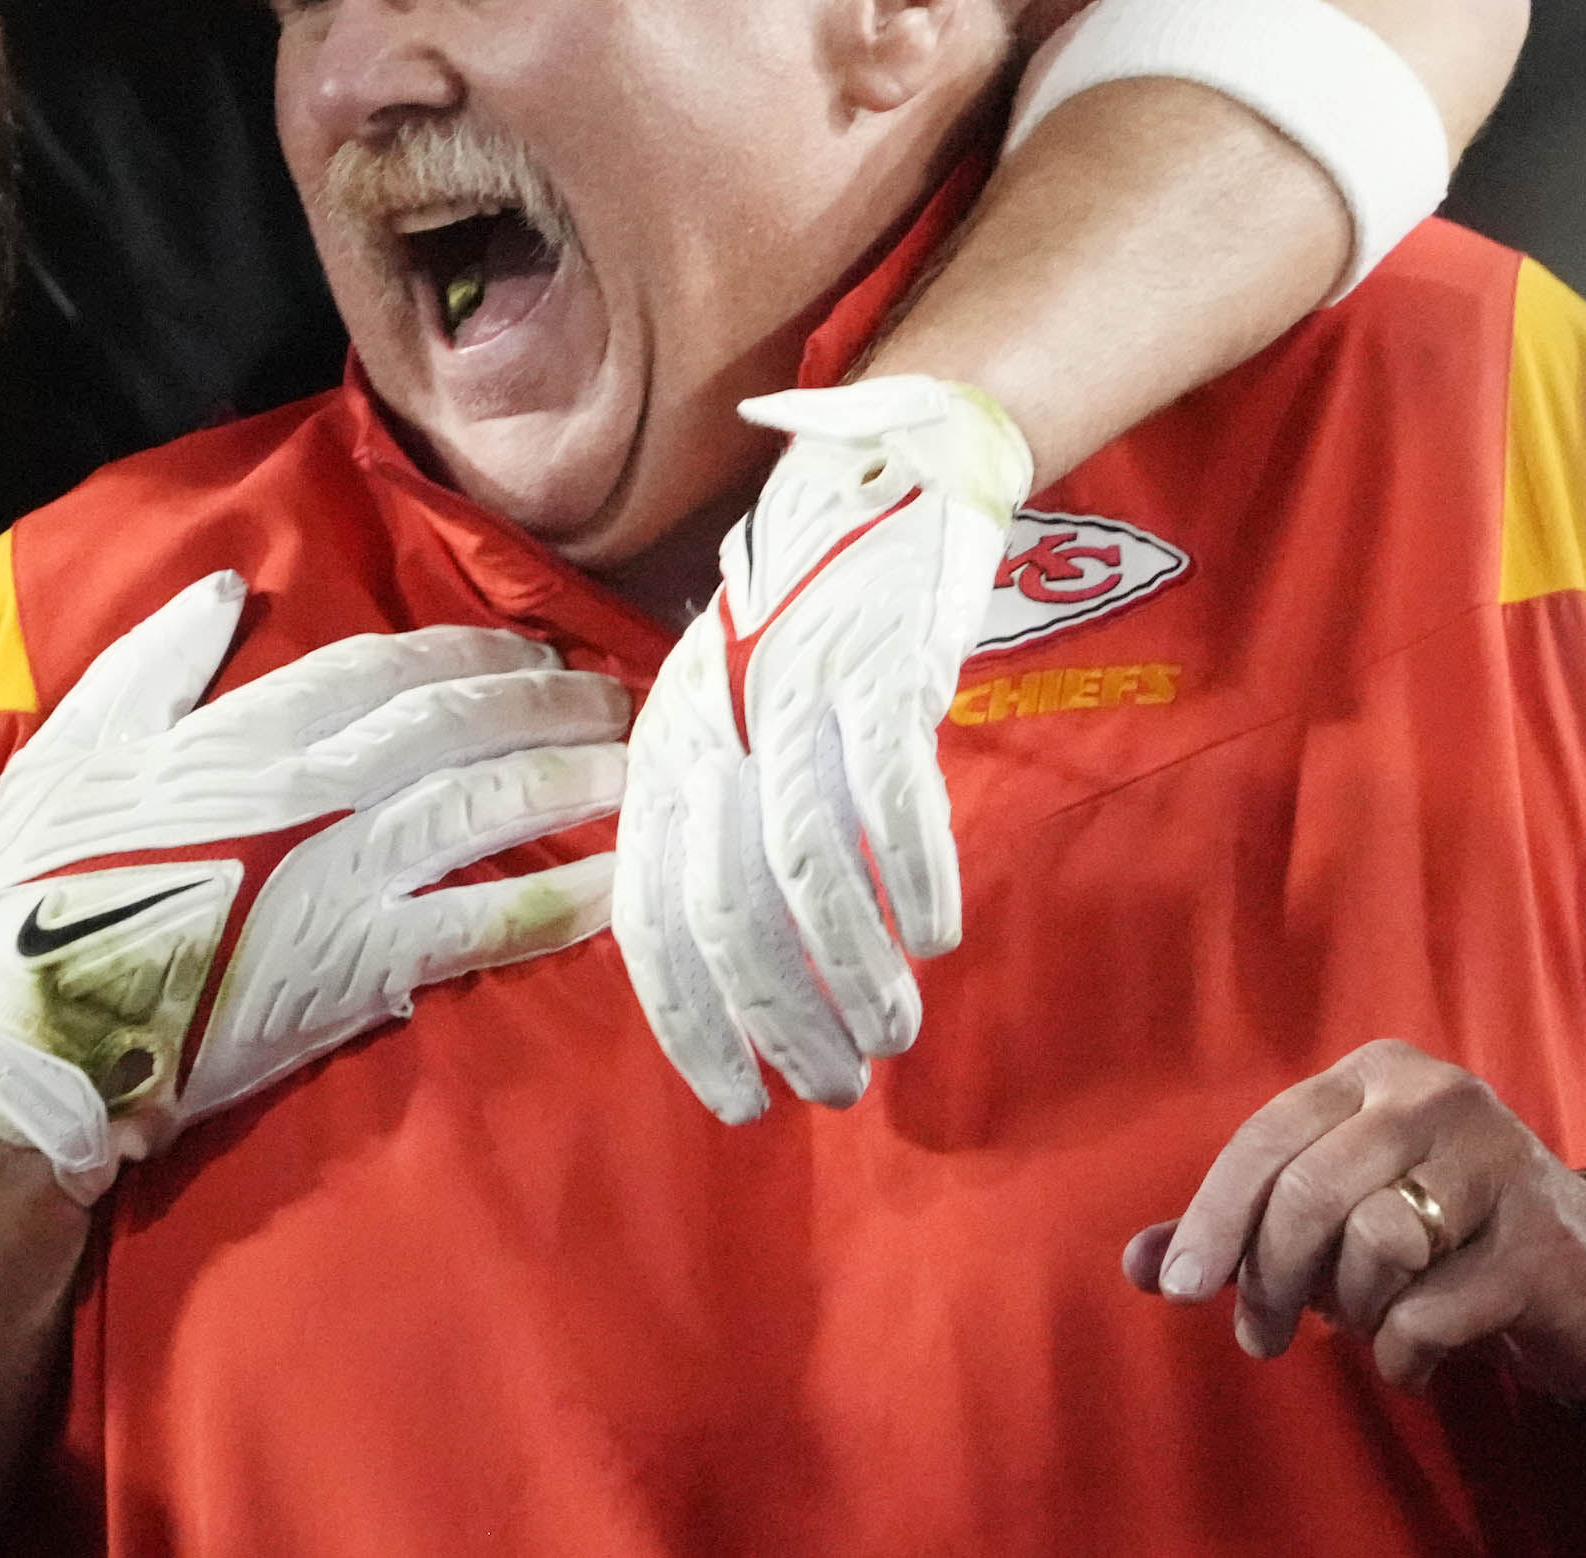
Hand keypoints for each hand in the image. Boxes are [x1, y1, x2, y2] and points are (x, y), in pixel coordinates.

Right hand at [0, 571, 627, 1199]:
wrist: (48, 1031)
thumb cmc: (47, 887)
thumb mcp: (73, 746)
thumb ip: (151, 661)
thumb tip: (224, 590)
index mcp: (253, 730)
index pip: (389, 667)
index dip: (469, 651)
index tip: (526, 649)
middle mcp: (321, 788)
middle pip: (460, 722)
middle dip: (546, 701)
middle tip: (614, 697)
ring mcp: (351, 875)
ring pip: (488, 805)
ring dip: (572, 779)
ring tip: (638, 765)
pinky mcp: (369, 962)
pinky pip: (485, 921)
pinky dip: (558, 900)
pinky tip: (620, 884)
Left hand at [614, 375, 1030, 1119]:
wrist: (883, 483)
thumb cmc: (809, 632)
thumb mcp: (731, 724)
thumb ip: (720, 831)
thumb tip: (742, 978)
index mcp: (662, 752)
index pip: (647, 915)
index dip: (689, 1021)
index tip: (738, 1102)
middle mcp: (710, 727)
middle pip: (723, 907)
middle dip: (777, 1018)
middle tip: (835, 1087)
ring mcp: (792, 696)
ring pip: (802, 867)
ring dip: (850, 972)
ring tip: (894, 1033)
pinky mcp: (878, 668)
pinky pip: (889, 795)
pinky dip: (913, 878)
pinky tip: (937, 938)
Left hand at [1127, 1039, 1585, 1399]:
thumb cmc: (1441, 1234)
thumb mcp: (1339, 1213)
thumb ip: (1241, 1230)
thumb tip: (1138, 1264)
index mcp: (1374, 1074)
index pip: (1266, 1139)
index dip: (1214, 1217)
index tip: (1181, 1289)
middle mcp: (1436, 1097)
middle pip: (1312, 1191)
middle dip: (1272, 1276)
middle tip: (1261, 1335)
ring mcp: (1498, 1163)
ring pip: (1376, 1241)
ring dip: (1351, 1307)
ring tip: (1362, 1324)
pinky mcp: (1541, 1244)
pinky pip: (1434, 1308)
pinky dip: (1403, 1351)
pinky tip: (1409, 1359)